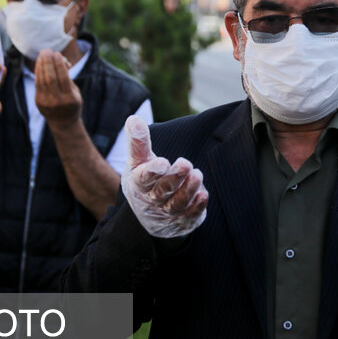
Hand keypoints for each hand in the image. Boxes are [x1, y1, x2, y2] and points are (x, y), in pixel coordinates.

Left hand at [35, 50, 80, 125]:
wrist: (63, 122)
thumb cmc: (72, 103)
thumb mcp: (76, 92)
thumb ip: (68, 78)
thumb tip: (60, 60)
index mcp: (70, 99)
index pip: (63, 78)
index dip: (59, 64)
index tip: (57, 53)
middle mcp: (57, 101)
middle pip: (50, 78)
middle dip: (48, 62)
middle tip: (47, 50)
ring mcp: (46, 102)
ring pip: (41, 79)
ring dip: (41, 64)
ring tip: (43, 54)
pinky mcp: (38, 101)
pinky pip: (37, 83)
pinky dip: (38, 71)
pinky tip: (40, 63)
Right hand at [120, 115, 207, 237]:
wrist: (151, 213)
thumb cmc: (146, 181)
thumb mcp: (139, 162)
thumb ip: (138, 142)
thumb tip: (133, 119)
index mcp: (139, 185)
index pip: (143, 179)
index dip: (152, 171)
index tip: (163, 162)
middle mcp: (153, 200)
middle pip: (162, 191)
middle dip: (174, 178)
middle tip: (185, 163)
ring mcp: (168, 212)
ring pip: (178, 203)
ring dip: (188, 189)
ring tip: (197, 174)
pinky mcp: (184, 219)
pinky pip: (191, 215)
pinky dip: (197, 206)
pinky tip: (203, 195)